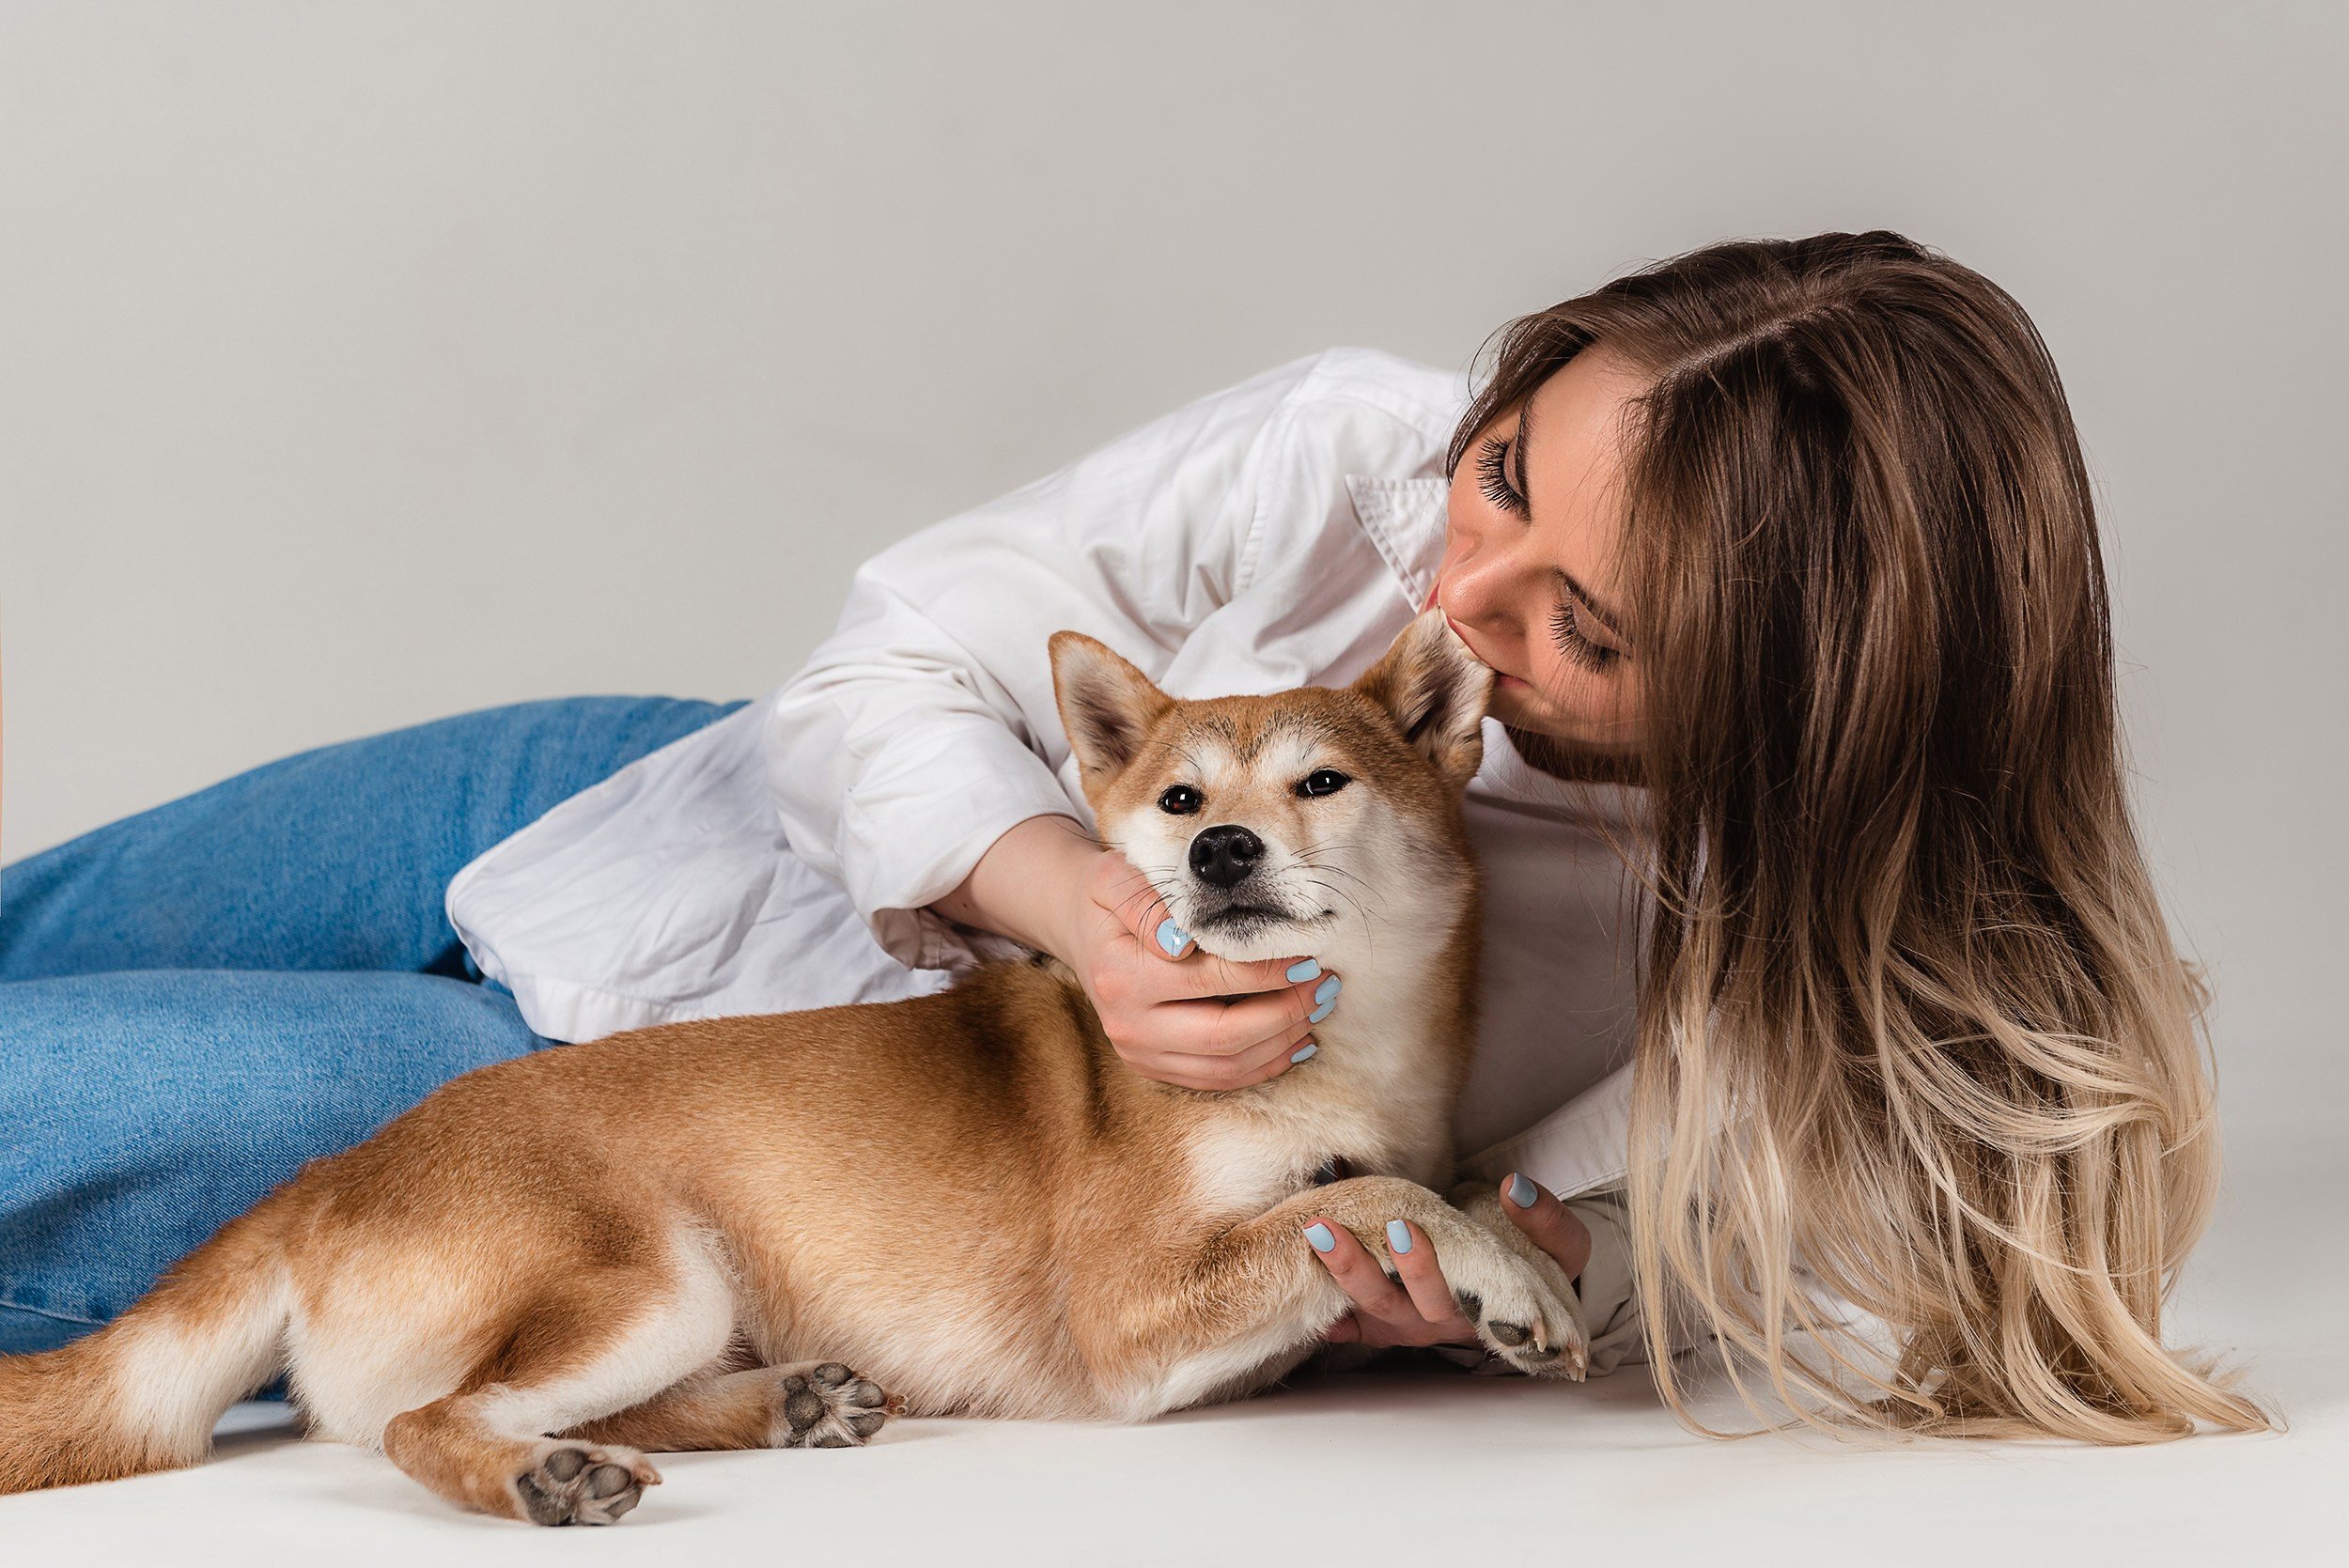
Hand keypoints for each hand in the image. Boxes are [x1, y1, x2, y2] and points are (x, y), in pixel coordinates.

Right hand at [933, 815, 1336, 1090]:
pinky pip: (1218, 1079)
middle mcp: (1128, 1024)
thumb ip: (1144, 902)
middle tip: (1325, 985)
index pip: (1211, 980)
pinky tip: (1295, 1039)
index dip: (1266, 972)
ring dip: (1282, 1041)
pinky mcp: (1153, 1068)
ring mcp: (1140, 1054)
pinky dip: (1263, 1064)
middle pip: (1225, 1035)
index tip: (1307, 956)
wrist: (1075, 926)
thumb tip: (1181, 942)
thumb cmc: (1106, 898)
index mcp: (1121, 975)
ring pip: (1228, 1066)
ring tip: (1318, 1007)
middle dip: (1286, 1013)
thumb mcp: (1113, 879)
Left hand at [1309, 1174, 1591, 1348]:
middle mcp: (1436, 1320)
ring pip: (1366, 1309)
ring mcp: (1407, 1323)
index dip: (1422, 1266)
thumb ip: (1547, 1220)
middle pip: (1391, 1305)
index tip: (1402, 1226)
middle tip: (1327, 1230)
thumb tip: (1514, 1188)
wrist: (1528, 1290)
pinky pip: (1352, 1324)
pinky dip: (1327, 1313)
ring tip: (1310, 1234)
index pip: (1445, 1292)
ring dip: (1335, 1274)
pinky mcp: (1386, 1321)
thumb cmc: (1542, 1264)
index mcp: (1478, 1305)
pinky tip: (1300, 1277)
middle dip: (1358, 1269)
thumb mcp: (1562, 1245)